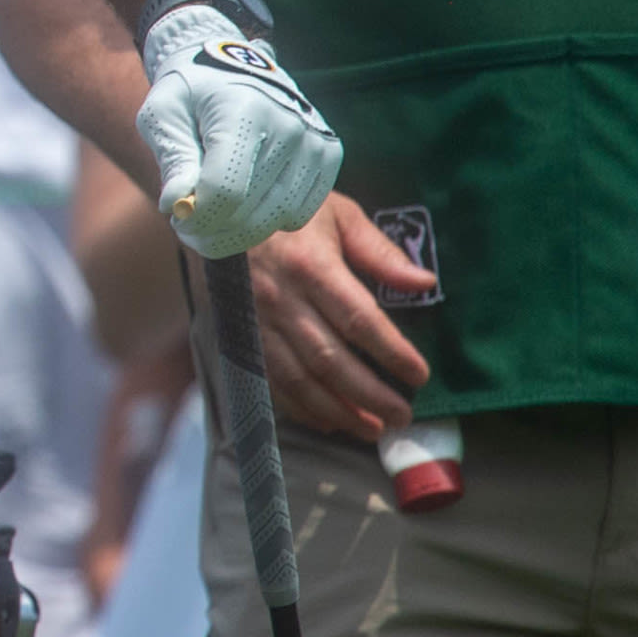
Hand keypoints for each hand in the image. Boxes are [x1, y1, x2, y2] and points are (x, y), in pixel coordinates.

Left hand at [135, 0, 341, 257]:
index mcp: (244, 110)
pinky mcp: (329, 154)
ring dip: (240, 229)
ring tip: (213, 211)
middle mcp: (289, 124)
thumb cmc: (190, 92)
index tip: (176, 219)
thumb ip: (174, 160)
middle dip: (213, 232)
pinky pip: (300, 213)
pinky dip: (270, 218)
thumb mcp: (164, 116)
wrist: (231, 63)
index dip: (197, 218)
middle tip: (188, 227)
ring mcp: (315, 140)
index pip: (225, 189)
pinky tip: (247, 200)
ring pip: (277, 219)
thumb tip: (179, 205)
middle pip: (251, 211)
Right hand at [244, 192, 434, 442]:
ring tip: (371, 429)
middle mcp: (280, 299)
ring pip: (298, 378)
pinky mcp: (236, 333)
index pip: (359, 320)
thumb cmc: (283, 207)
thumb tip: (425, 283)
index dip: (391, 353)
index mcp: (310, 266)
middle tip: (403, 416)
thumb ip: (380, 252)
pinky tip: (326, 421)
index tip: (420, 375)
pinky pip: (267, 379)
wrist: (212, 208)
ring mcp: (254, 321)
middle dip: (370, 394)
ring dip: (336, 409)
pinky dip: (297, 406)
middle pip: (330, 359)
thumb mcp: (337, 214)